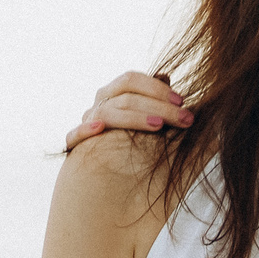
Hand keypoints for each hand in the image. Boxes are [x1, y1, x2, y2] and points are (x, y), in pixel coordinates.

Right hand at [66, 72, 192, 149]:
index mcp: (115, 93)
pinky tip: (99, 128)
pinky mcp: (76, 145)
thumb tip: (165, 75)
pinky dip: (85, 130)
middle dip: (157, 105)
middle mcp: (100, 104)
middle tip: (185, 118)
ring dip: (134, 117)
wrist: (110, 182)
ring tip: (159, 125)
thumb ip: (155, 100)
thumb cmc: (135, 143)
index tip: (181, 102)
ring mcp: (88, 123)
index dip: (156, 88)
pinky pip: (74, 136)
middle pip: (124, 96)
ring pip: (106, 113)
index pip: (131, 80)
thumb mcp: (149, 120)